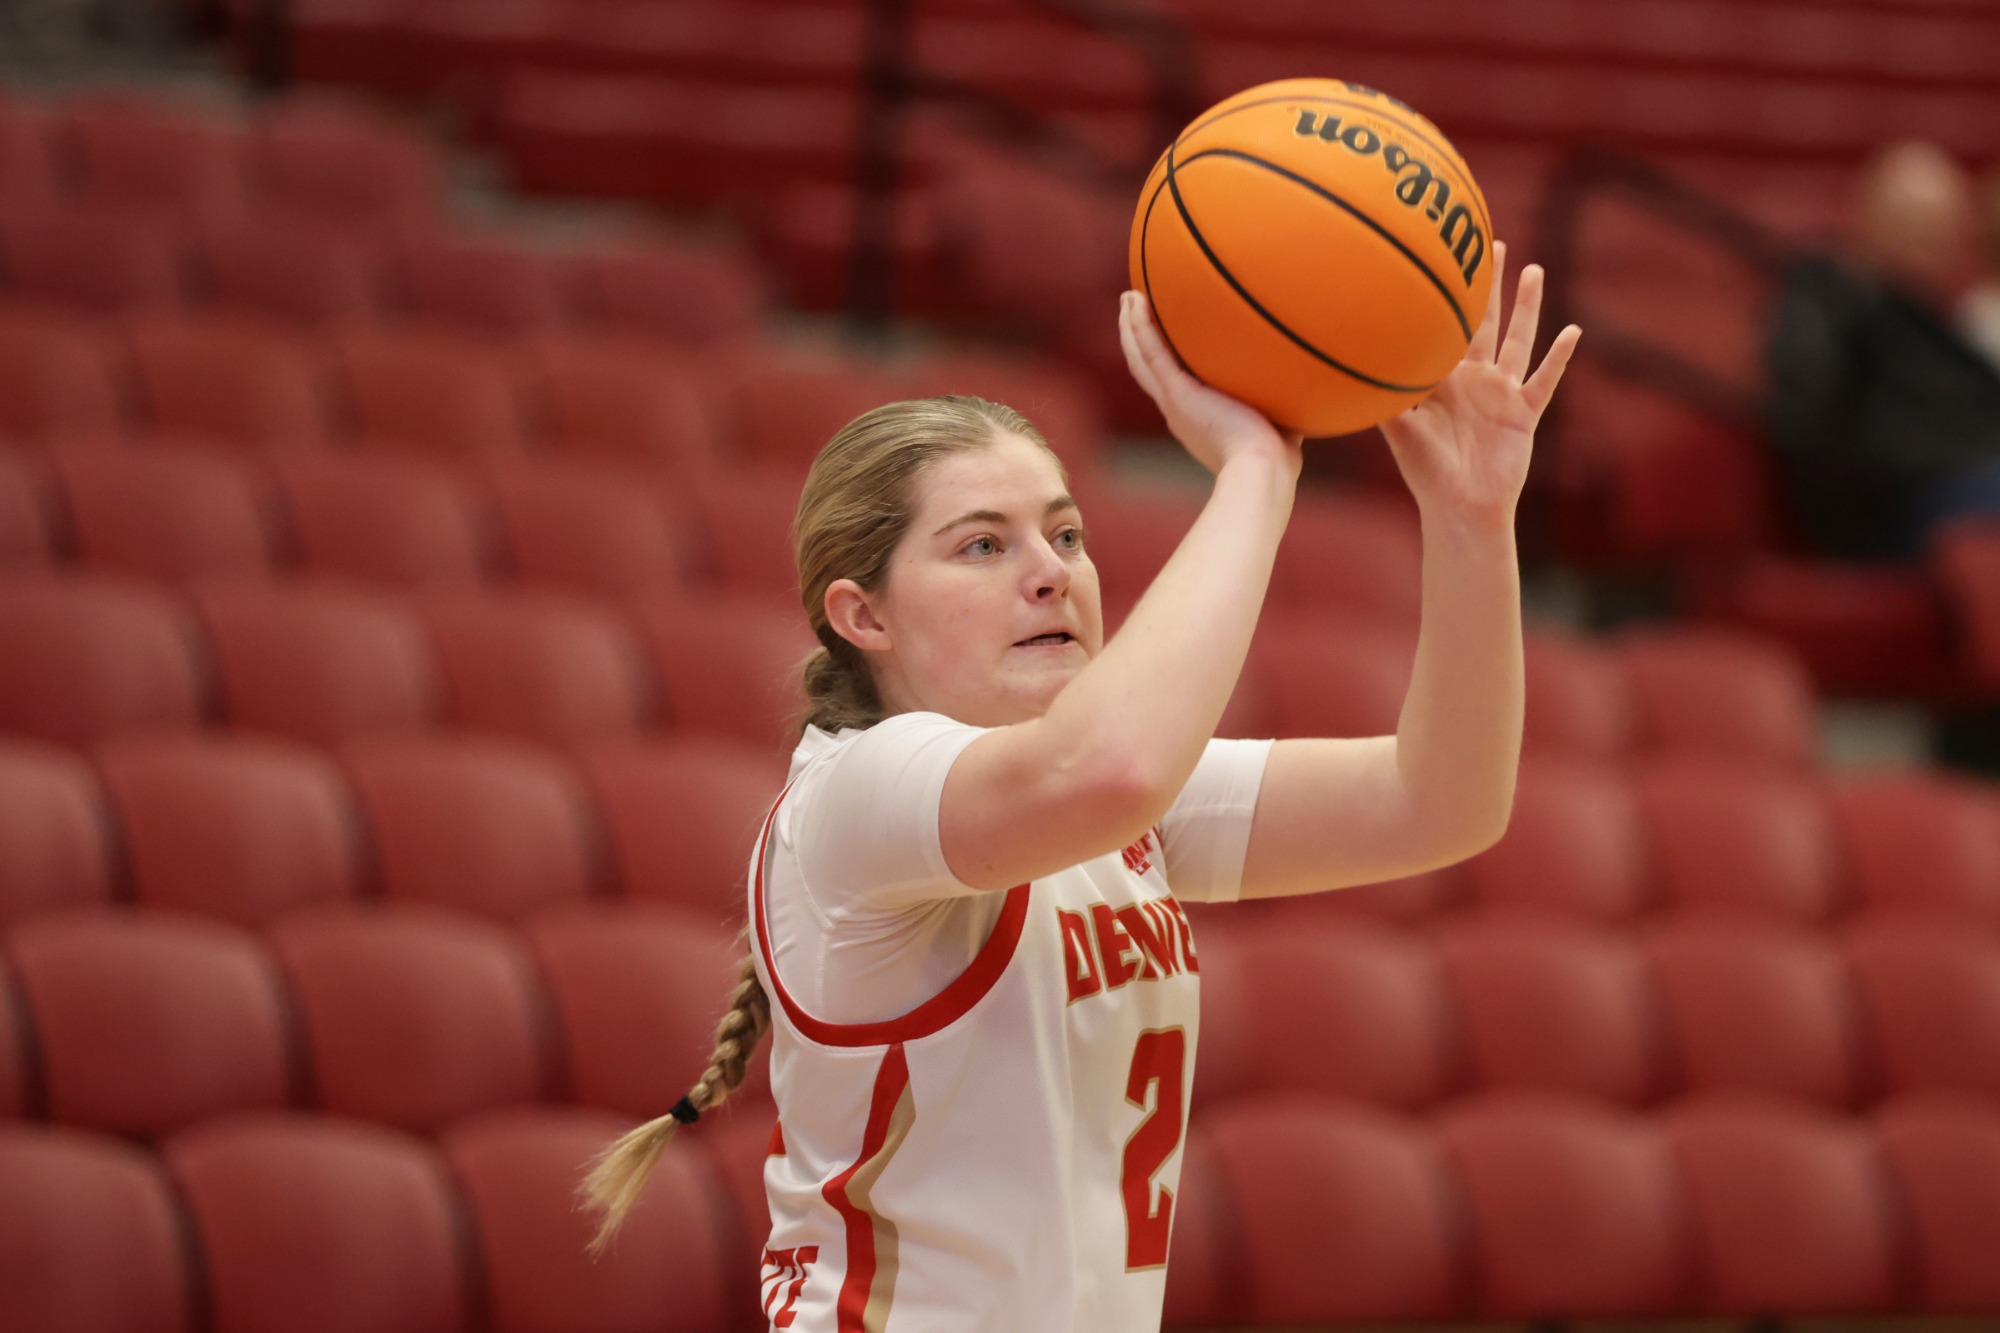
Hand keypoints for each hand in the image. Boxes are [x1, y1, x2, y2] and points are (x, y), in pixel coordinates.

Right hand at [1118, 290, 1303, 478]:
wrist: (1262, 470)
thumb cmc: (1276, 458)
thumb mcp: (1279, 422)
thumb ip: (1283, 402)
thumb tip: (1308, 384)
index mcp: (1197, 417)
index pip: (1175, 382)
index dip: (1167, 360)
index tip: (1167, 339)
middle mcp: (1179, 409)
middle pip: (1148, 368)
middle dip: (1139, 339)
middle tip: (1134, 310)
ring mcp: (1173, 401)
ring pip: (1141, 358)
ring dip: (1131, 327)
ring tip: (1128, 299)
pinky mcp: (1176, 393)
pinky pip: (1150, 352)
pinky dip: (1138, 326)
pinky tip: (1134, 300)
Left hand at [1379, 241, 1580, 525]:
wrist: (1460, 507)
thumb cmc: (1425, 472)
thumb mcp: (1399, 431)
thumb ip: (1384, 399)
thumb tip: (1355, 369)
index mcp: (1443, 380)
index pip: (1444, 329)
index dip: (1446, 298)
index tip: (1442, 258)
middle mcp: (1474, 380)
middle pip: (1484, 321)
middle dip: (1488, 285)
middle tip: (1491, 243)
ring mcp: (1502, 393)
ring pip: (1518, 339)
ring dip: (1527, 306)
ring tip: (1533, 270)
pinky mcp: (1524, 413)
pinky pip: (1544, 380)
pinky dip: (1558, 357)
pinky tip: (1572, 331)